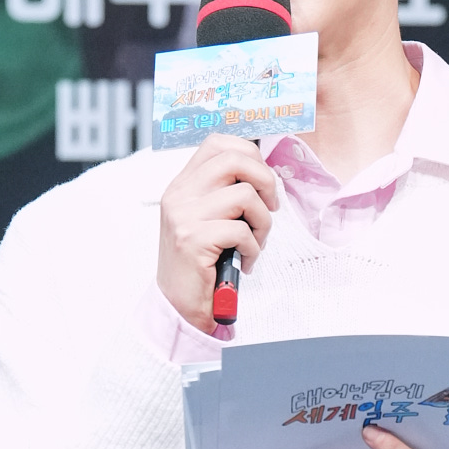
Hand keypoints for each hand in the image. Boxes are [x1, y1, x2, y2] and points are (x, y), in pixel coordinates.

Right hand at [156, 136, 282, 330]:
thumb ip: (222, 194)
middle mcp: (179, 195)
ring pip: (245, 196)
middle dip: (265, 182)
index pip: (218, 143)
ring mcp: (184, 216)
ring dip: (263, 222)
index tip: (262, 181)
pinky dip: (254, 249)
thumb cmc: (199, 264)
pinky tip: (245, 261)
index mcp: (182, 185)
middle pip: (235, 160)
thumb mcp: (205, 219)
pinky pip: (242, 231)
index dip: (250, 154)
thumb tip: (261, 173)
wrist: (178, 305)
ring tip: (255, 242)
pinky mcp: (194, 240)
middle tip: (270, 207)